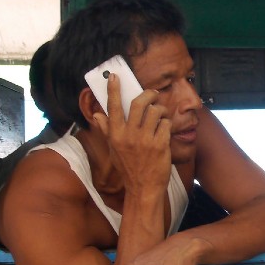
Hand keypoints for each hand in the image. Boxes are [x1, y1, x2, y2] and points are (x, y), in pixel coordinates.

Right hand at [91, 73, 171, 192]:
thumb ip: (107, 130)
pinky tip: (165, 131)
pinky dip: (167, 124)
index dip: (113, 90)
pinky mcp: (160, 144)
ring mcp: (145, 140)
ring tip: (161, 115)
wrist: (143, 188)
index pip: (113, 107)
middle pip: (139, 103)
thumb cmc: (129, 168)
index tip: (115, 77)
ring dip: (160, 110)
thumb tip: (97, 115)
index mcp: (115, 135)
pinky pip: (166, 124)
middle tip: (153, 95)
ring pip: (155, 111)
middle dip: (148, 95)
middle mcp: (129, 135)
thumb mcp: (114, 150)